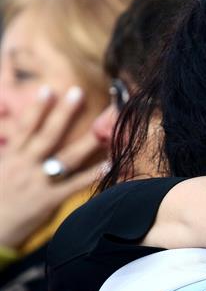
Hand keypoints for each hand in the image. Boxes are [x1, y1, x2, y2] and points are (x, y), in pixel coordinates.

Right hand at [0, 87, 103, 247]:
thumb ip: (11, 150)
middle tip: (78, 92)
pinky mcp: (50, 200)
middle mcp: (25, 165)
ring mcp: (38, 182)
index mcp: (11, 156)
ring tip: (103, 127)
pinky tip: (109, 164)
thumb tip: (17, 131)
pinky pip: (74, 185)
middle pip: (46, 135)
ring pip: (65, 158)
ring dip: (86, 141)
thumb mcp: (0, 168)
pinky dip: (92, 175)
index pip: (24, 127)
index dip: (36, 109)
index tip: (48, 90)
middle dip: (62, 113)